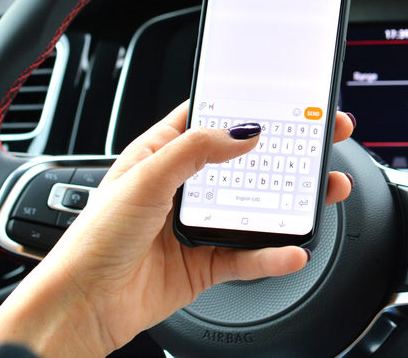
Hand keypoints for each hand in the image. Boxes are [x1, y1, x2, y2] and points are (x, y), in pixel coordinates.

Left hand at [0, 102, 354, 356]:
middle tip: (326, 138)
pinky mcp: (206, 264)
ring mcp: (197, 226)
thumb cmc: (93, 241)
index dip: (251, 107)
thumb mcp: (143, 179)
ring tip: (324, 191)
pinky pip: (249, 256)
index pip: (214, 119)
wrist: (81, 307)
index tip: (288, 99)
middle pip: (248, 162)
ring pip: (258, 208)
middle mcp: (184, 187)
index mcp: (163, 154)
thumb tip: (241, 132)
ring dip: (292, 202)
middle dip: (289, 152)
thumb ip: (194, 151)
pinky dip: (274, 254)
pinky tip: (292, 250)